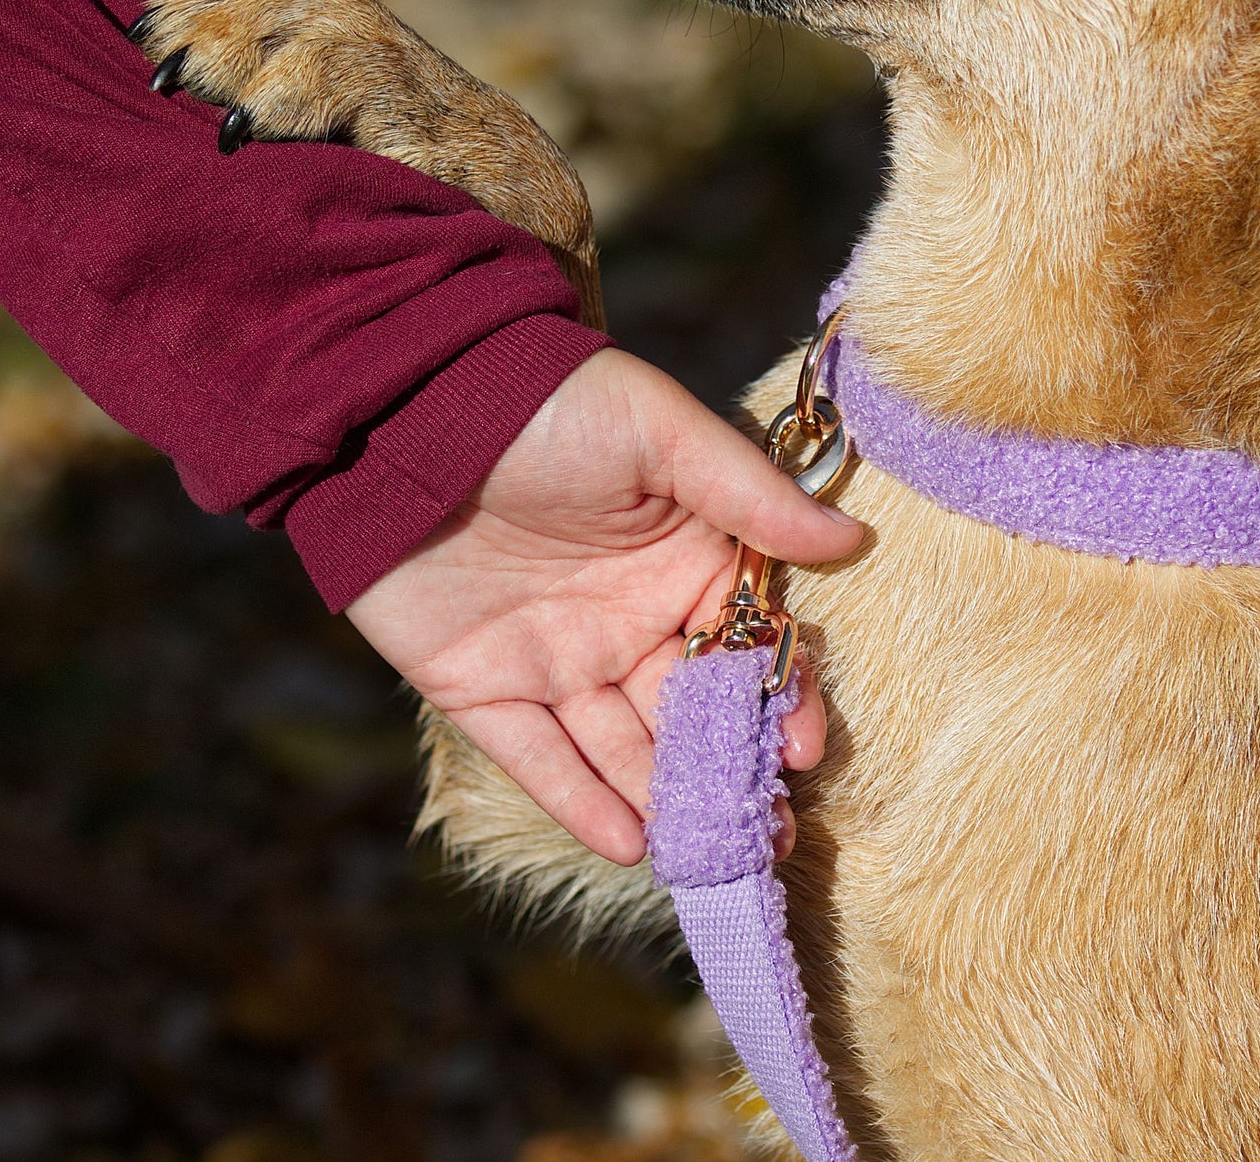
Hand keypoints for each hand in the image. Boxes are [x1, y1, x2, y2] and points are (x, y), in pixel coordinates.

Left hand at [344, 347, 863, 863]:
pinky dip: (581, 803)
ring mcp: (555, 657)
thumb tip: (850, 539)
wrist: (409, 409)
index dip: (777, 698)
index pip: (743, 646)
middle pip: (690, 714)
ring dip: (666, 804)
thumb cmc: (550, 403)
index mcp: (680, 561)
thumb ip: (750, 495)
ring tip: (708, 856)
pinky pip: (539, 758)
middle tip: (768, 835)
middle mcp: (626, 620)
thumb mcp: (659, 433)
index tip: (804, 750)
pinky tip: (629, 844)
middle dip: (732, 776)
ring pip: (622, 749)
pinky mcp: (482, 687)